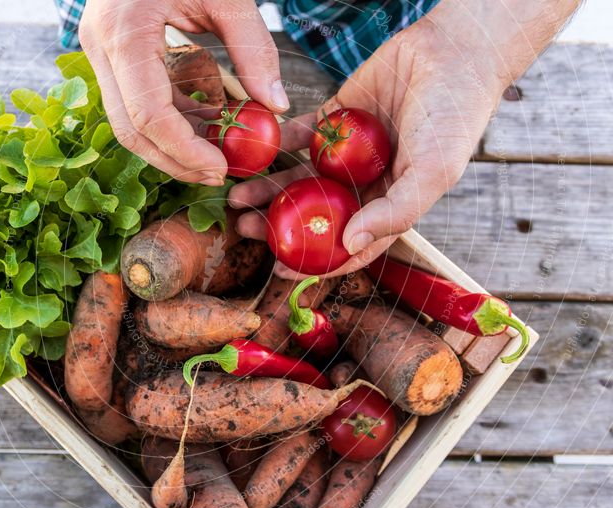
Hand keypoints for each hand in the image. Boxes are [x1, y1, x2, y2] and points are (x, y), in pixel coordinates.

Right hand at [79, 0, 289, 185]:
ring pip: (128, 123)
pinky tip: (205, 123)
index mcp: (125, 31)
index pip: (148, 115)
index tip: (221, 168)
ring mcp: (99, 51)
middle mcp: (101, 46)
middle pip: (130, 130)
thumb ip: (253, 48)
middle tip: (218, 174)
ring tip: (217, 152)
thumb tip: (276, 106)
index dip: (184, 151)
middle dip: (174, 160)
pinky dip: (171, 119)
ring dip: (172, 145)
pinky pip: (136, 102)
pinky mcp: (111, 54)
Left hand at [229, 8, 506, 277]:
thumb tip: (352, 245)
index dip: (316, 261)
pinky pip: (298, 136)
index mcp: (388, 203)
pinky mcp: (334, 118)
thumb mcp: (434, 171)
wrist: (454, 52)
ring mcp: (346, 152)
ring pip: (299, 177)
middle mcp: (363, 183)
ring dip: (268, 189)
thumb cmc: (455, 117)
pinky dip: (275, 144)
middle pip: (314, 213)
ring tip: (237, 199)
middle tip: (245, 230)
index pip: (348, 243)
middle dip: (279, 225)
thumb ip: (395, 212)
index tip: (280, 271)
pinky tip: (251, 155)